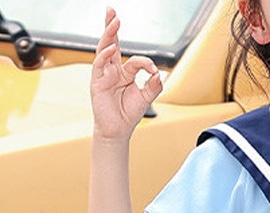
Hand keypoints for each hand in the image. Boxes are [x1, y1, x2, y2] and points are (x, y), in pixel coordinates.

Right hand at [90, 8, 162, 140]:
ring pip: (104, 49)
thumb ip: (154, 86)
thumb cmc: (129, 114)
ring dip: (108, 35)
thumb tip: (159, 74)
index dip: (146, 63)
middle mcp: (112, 70)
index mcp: (124, 73)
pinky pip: (99, 65)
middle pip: (111, 43)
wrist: (118, 131)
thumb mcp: (146, 98)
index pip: (134, 60)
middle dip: (111, 27)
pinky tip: (110, 48)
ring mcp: (103, 74)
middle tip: (112, 12)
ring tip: (113, 21)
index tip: (154, 72)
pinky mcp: (97, 82)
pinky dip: (105, 56)